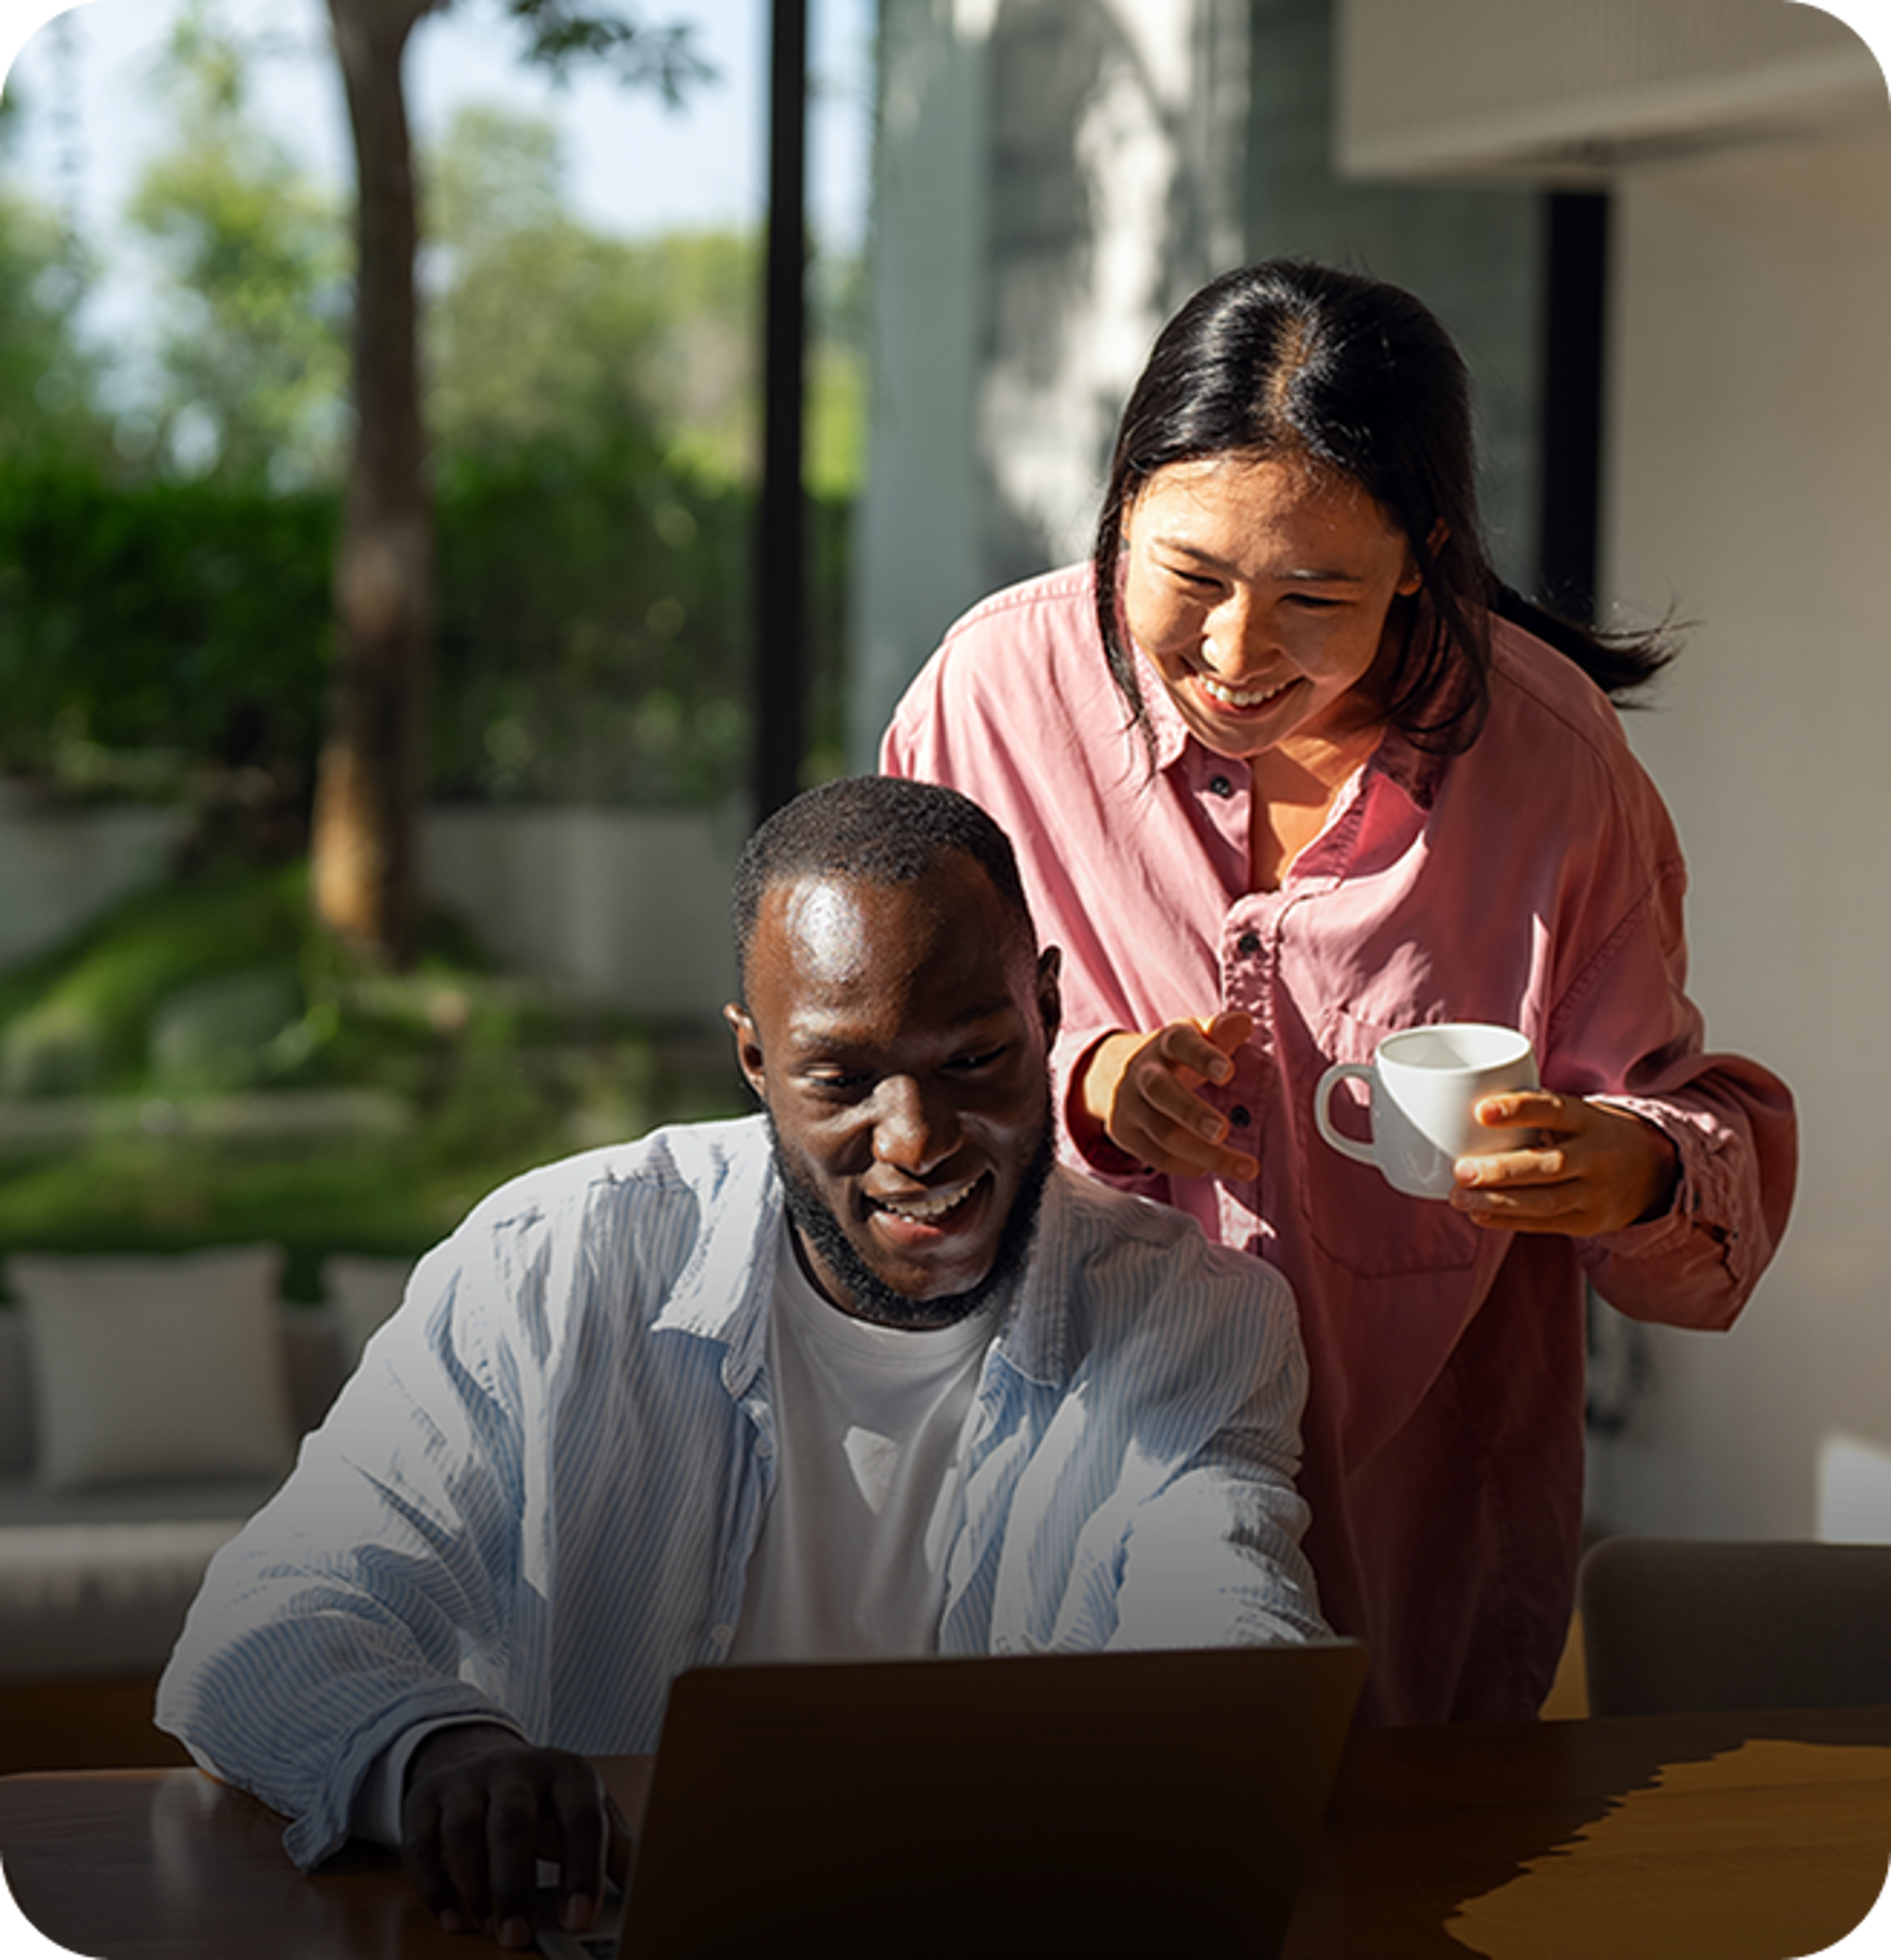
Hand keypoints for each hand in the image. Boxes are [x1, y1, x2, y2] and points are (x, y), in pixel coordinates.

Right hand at [401, 1722, 631, 1948]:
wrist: (479, 1756)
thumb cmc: (545, 1800)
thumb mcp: (587, 1810)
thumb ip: (615, 1848)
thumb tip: (645, 1888)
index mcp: (566, 1772)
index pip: (580, 1816)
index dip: (582, 1869)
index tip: (580, 1920)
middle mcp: (515, 1770)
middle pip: (513, 1821)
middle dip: (515, 1884)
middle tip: (518, 1937)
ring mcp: (467, 1783)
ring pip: (464, 1830)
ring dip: (474, 1885)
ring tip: (489, 1928)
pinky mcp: (425, 1800)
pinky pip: (420, 1843)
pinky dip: (434, 1886)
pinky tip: (453, 1919)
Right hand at [1078, 1012, 1259, 1181]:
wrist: (1117, 1074)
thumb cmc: (1175, 1056)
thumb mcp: (1195, 1036)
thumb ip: (1220, 1031)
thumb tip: (1244, 1022)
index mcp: (1165, 1044)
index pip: (1180, 1044)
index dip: (1203, 1057)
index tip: (1228, 1072)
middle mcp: (1141, 1073)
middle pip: (1161, 1091)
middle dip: (1192, 1113)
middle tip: (1223, 1132)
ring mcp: (1129, 1106)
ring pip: (1163, 1133)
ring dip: (1205, 1154)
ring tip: (1246, 1169)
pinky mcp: (1125, 1134)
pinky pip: (1155, 1156)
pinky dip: (1185, 1166)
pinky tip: (1210, 1168)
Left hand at [1448, 1092, 1679, 1236]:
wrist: (1651, 1170)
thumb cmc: (1589, 1134)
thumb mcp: (1574, 1113)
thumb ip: (1532, 1110)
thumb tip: (1460, 1104)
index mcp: (1588, 1120)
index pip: (1555, 1110)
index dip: (1519, 1109)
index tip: (1480, 1110)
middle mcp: (1596, 1156)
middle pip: (1549, 1164)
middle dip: (1501, 1170)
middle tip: (1459, 1169)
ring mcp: (1595, 1193)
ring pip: (1546, 1201)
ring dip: (1498, 1202)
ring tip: (1459, 1197)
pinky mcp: (1588, 1222)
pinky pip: (1545, 1224)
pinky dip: (1508, 1221)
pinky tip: (1478, 1215)